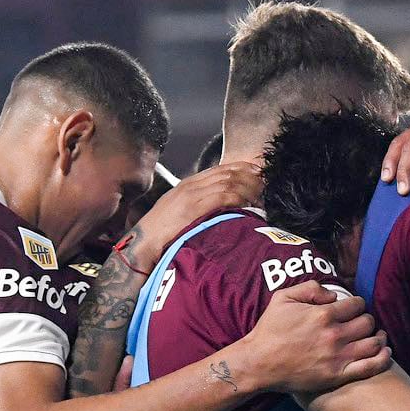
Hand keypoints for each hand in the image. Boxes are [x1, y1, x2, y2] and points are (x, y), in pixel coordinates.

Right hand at [123, 161, 263, 271]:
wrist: (143, 242)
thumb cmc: (161, 233)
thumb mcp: (179, 213)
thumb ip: (198, 206)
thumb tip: (220, 209)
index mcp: (187, 185)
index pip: (220, 169)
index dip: (242, 168)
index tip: (258, 171)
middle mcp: (190, 186)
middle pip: (227, 173)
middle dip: (250, 175)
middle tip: (267, 180)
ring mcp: (191, 195)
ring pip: (228, 182)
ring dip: (248, 187)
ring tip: (262, 193)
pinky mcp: (192, 208)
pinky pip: (222, 197)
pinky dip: (239, 198)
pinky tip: (249, 203)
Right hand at [235, 280, 391, 394]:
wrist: (258, 364)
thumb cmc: (269, 330)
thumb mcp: (283, 298)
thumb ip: (311, 289)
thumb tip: (334, 295)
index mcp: (323, 314)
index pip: (357, 304)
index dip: (357, 305)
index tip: (353, 309)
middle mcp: (334, 334)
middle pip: (368, 323)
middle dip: (366, 320)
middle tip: (361, 324)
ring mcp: (338, 356)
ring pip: (374, 343)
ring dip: (378, 337)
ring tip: (375, 336)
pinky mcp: (337, 375)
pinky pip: (371, 366)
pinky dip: (383, 358)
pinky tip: (385, 352)